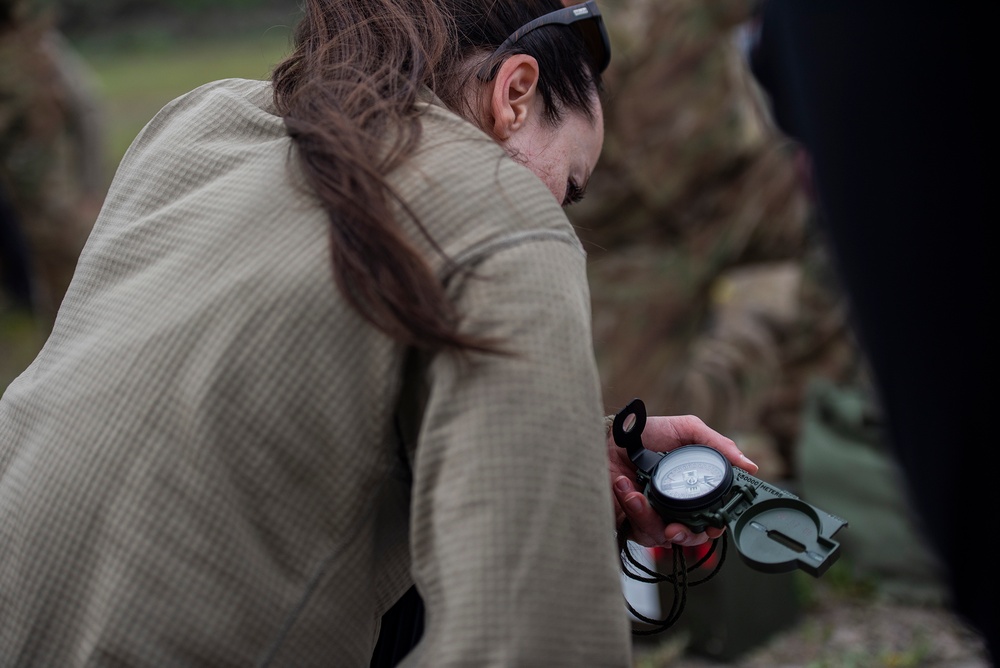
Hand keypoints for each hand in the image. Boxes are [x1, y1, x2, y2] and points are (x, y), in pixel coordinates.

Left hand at [607, 414, 757, 548]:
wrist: (604, 438)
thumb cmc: (642, 435)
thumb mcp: (685, 430)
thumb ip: (717, 444)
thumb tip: (749, 465)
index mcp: (690, 489)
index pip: (710, 515)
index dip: (716, 523)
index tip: (715, 521)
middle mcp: (672, 508)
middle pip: (691, 536)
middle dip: (689, 535)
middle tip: (679, 526)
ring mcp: (650, 517)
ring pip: (663, 537)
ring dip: (651, 517)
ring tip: (638, 492)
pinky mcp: (629, 523)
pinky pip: (638, 530)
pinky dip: (633, 509)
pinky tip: (625, 488)